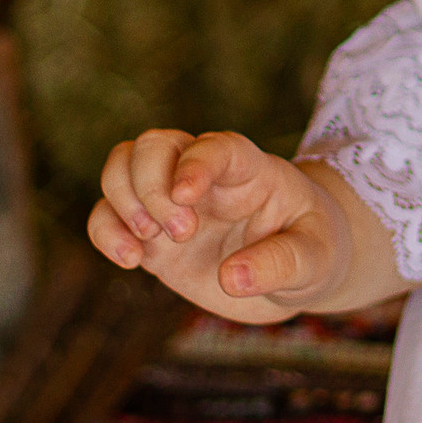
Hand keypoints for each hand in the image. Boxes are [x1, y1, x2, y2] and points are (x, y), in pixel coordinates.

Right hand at [91, 129, 382, 322]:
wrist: (297, 270)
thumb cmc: (314, 250)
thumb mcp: (316, 260)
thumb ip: (282, 265)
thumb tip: (231, 278)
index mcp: (252, 170)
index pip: (217, 147)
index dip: (196, 163)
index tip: (186, 197)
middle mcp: (207, 178)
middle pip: (154, 144)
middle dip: (151, 186)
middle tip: (183, 232)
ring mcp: (173, 204)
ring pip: (122, 166)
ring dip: (122, 201)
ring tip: (149, 243)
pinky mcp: (152, 237)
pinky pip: (107, 215)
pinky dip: (104, 231)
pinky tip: (130, 260)